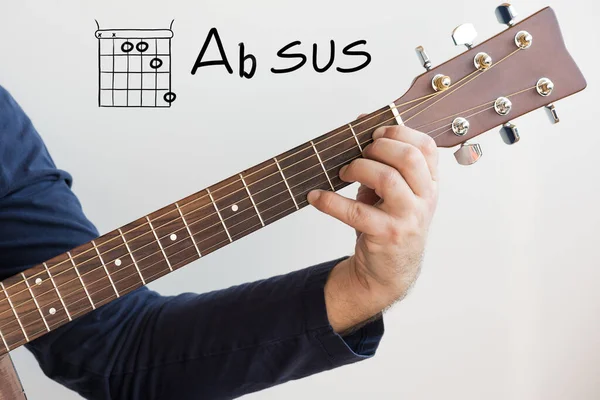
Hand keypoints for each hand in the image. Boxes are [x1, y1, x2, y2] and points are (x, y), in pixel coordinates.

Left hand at [307, 122, 438, 332]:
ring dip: (358, 168)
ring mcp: (409, 218)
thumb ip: (383, 161)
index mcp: (430, 184)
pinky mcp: (388, 235)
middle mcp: (425, 199)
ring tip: (342, 173)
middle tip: (358, 154)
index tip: (375, 132)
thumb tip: (361, 121)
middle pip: (409, 158)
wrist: (389, 271)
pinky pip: (357, 212)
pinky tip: (316, 197)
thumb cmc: (388, 224)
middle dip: (378, 147)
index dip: (400, 132)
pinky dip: (330, 201)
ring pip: (387, 179)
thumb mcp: (392, 192)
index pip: (427, 147)